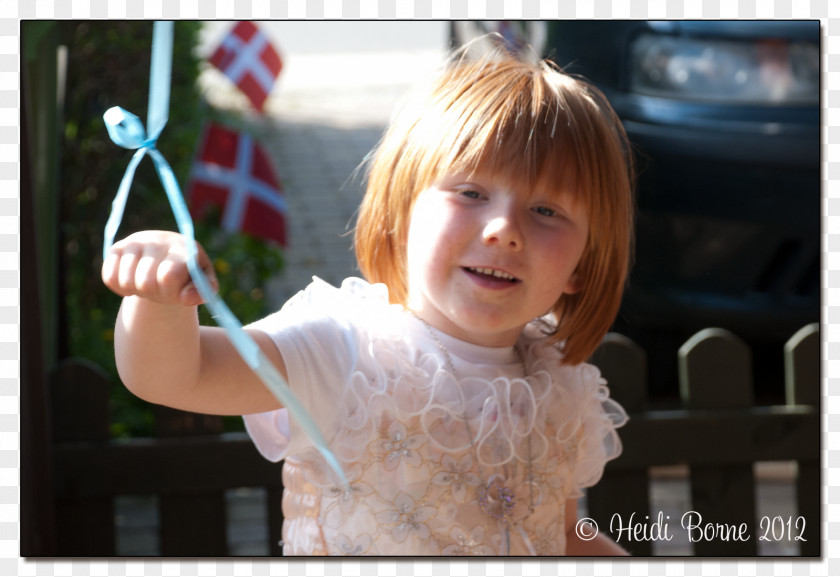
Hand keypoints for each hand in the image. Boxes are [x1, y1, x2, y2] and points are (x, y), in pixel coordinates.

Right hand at [101, 230, 217, 305]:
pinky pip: (109, 278)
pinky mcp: (117, 248)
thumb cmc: (188, 276)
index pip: (169, 275)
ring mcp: (135, 242)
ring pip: (126, 281)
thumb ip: (202, 291)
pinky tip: (134, 284)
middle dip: (155, 294)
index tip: (178, 293)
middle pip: (145, 283)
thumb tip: (188, 298)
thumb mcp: (203, 284)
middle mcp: (157, 240)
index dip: (171, 292)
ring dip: (139, 292)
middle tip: (164, 289)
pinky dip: (121, 289)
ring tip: (151, 285)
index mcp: (183, 248)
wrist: (167, 260)